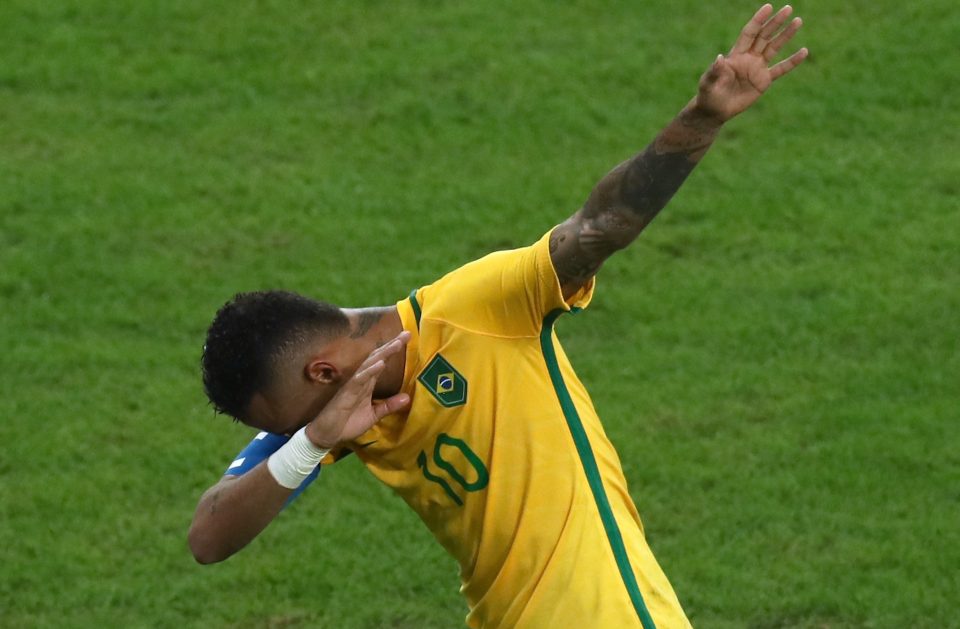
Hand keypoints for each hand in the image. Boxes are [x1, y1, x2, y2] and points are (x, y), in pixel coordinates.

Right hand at [305, 331, 411, 448]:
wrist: (326, 435)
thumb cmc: (347, 424)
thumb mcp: (373, 415)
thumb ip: (388, 406)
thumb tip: (408, 397)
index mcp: (368, 384)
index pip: (382, 362)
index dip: (393, 351)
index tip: (407, 337)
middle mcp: (361, 380)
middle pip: (377, 358)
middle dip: (391, 345)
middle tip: (407, 333)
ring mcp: (353, 385)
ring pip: (369, 365)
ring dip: (383, 354)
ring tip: (396, 344)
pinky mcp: (346, 393)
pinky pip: (359, 380)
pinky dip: (369, 371)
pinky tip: (380, 364)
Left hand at [695, 4, 807, 122]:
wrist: (714, 110)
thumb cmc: (708, 95)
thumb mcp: (708, 83)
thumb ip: (714, 71)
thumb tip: (719, 58)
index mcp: (735, 54)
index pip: (749, 33)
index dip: (758, 20)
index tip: (768, 7)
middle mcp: (748, 58)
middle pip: (764, 36)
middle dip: (775, 22)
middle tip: (788, 9)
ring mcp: (757, 68)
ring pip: (774, 48)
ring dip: (786, 35)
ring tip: (798, 21)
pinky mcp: (763, 81)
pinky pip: (781, 69)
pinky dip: (792, 61)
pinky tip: (804, 51)